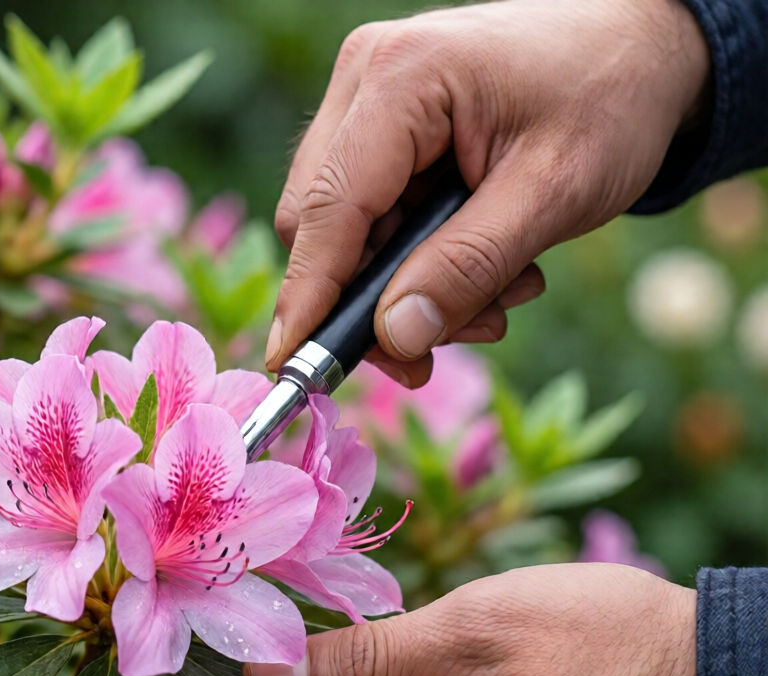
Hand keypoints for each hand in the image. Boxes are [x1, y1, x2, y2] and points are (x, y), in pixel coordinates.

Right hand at [267, 0, 709, 386]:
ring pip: (345, 233)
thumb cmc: (611, 100)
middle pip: (320, 226)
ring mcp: (369, 101)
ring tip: (494, 300)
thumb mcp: (553, 194)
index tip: (292, 370)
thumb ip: (468, 268)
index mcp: (403, 79)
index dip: (309, 298)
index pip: (327, 210)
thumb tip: (393, 337)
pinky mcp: (384, 129)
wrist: (643, 46)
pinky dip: (418, 264)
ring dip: (407, 290)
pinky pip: (373, 220)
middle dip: (373, 303)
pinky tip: (484, 269)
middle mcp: (367, 81)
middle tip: (433, 354)